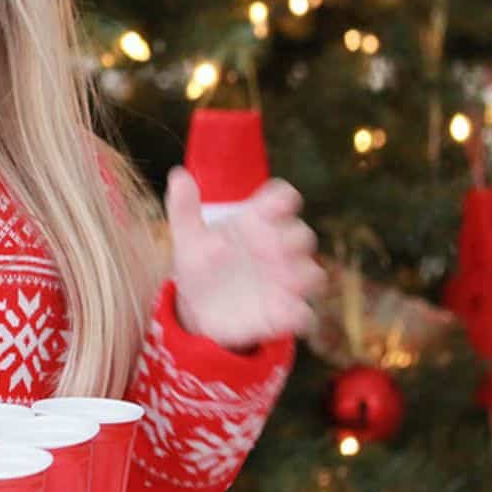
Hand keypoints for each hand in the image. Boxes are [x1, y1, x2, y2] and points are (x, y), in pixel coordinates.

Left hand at [165, 167, 325, 351]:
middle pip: (302, 236)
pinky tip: (285, 314)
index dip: (283, 200)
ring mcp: (286, 281)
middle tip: (268, 247)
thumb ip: (184, 209)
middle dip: (292, 240)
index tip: (274, 206)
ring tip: (285, 279)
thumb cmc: (201, 261)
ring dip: (304, 275)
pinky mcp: (285, 312)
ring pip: (314, 275)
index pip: (282, 200)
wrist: (198, 306)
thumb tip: (178, 176)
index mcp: (258, 221)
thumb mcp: (188, 237)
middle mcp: (278, 247)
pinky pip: (304, 314)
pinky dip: (299, 314)